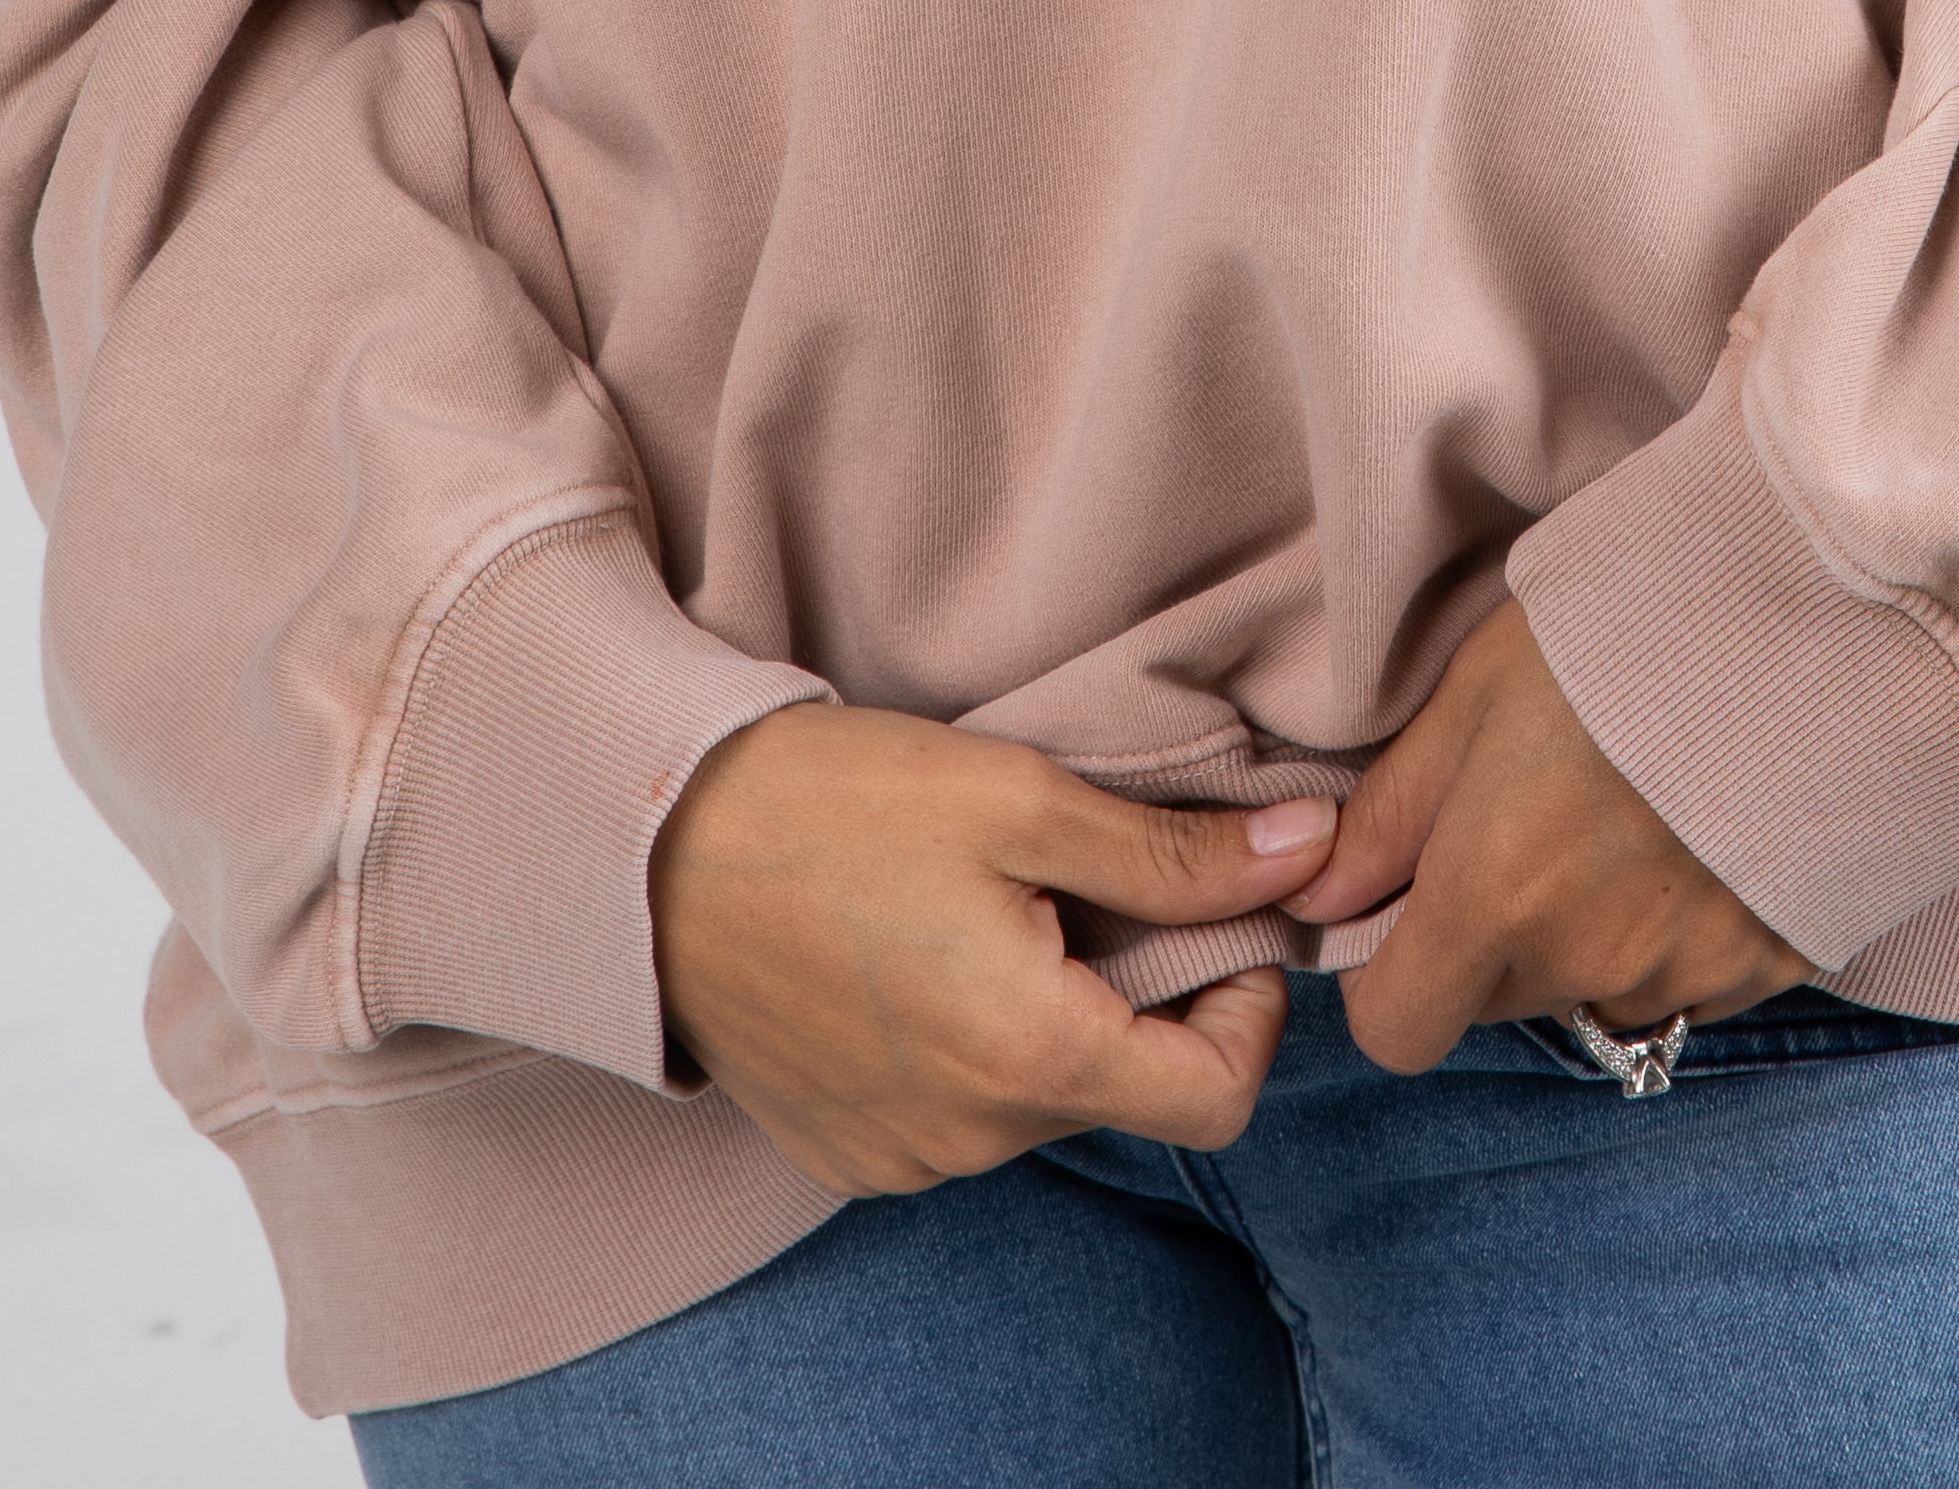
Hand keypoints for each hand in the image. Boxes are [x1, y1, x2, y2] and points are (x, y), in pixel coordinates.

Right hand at [647, 699, 1339, 1194]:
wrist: (645, 848)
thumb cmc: (836, 803)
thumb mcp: (1021, 799)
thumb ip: (1174, 851)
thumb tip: (1313, 854)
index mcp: (1032, 1059)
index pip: (1219, 1094)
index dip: (1244, 1002)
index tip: (1210, 912)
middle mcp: (972, 1141)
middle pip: (1128, 1087)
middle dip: (1140, 987)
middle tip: (1085, 876)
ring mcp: (904, 1159)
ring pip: (1044, 1099)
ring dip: (1054, 1012)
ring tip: (990, 903)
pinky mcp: (849, 1152)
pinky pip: (961, 1116)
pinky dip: (974, 1044)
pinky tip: (921, 952)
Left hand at [1276, 591, 1811, 1068]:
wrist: (1814, 617)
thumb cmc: (1629, 630)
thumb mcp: (1480, 689)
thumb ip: (1392, 808)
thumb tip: (1320, 890)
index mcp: (1494, 894)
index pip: (1397, 1029)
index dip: (1385, 979)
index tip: (1404, 908)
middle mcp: (1584, 958)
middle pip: (1495, 1000)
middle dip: (1488, 935)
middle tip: (1530, 818)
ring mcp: (1682, 972)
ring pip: (1592, 990)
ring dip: (1586, 936)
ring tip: (1628, 815)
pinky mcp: (1763, 967)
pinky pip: (1684, 984)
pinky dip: (1674, 934)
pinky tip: (1696, 836)